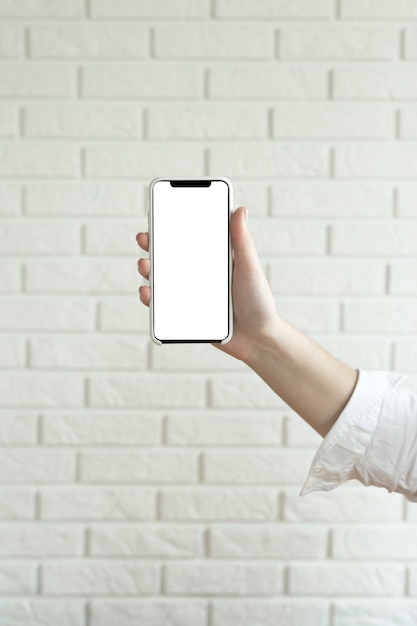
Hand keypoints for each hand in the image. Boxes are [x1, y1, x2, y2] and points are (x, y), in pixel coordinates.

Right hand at [136, 206, 278, 362]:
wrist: (258, 339)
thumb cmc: (259, 302)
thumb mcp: (250, 268)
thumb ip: (242, 241)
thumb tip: (241, 209)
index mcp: (212, 260)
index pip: (189, 238)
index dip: (172, 226)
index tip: (159, 214)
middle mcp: (198, 275)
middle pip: (169, 257)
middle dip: (153, 245)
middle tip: (144, 238)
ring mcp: (189, 294)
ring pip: (162, 279)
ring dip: (148, 270)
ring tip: (144, 265)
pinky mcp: (184, 315)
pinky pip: (162, 306)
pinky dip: (151, 299)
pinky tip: (147, 292)